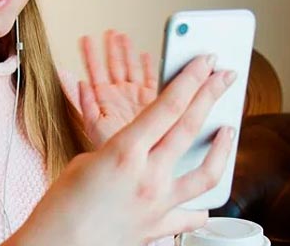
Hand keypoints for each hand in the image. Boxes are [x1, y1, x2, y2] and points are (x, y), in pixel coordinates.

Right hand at [9, 55, 237, 245]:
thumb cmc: (60, 208)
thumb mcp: (85, 162)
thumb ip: (118, 150)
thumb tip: (137, 149)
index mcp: (125, 152)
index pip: (168, 105)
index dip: (190, 78)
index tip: (205, 61)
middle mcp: (148, 176)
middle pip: (190, 126)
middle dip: (211, 94)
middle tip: (225, 75)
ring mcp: (158, 203)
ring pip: (206, 171)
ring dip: (222, 147)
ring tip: (229, 129)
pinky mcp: (159, 227)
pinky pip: (190, 214)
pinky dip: (200, 207)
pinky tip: (206, 201)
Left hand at [78, 30, 158, 147]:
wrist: (136, 163)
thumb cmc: (112, 151)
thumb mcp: (94, 127)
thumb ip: (86, 104)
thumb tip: (77, 82)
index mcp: (105, 99)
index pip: (96, 72)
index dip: (90, 55)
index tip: (85, 39)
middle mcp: (120, 96)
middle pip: (115, 66)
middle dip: (112, 48)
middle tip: (109, 32)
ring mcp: (136, 97)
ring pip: (131, 68)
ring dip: (127, 52)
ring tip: (122, 36)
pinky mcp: (153, 101)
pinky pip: (151, 79)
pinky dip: (148, 66)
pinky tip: (145, 55)